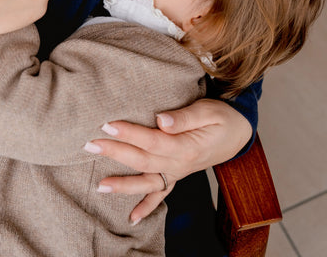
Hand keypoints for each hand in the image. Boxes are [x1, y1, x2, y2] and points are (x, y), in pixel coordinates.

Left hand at [88, 98, 251, 222]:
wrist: (239, 133)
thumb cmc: (222, 117)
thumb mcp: (209, 111)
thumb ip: (185, 117)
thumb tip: (160, 120)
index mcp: (186, 146)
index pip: (152, 140)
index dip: (129, 133)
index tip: (107, 124)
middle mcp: (180, 164)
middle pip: (143, 160)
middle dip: (115, 153)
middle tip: (90, 145)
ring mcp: (178, 172)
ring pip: (147, 182)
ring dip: (123, 185)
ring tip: (99, 185)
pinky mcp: (178, 174)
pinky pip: (162, 194)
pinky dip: (147, 206)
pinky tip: (132, 218)